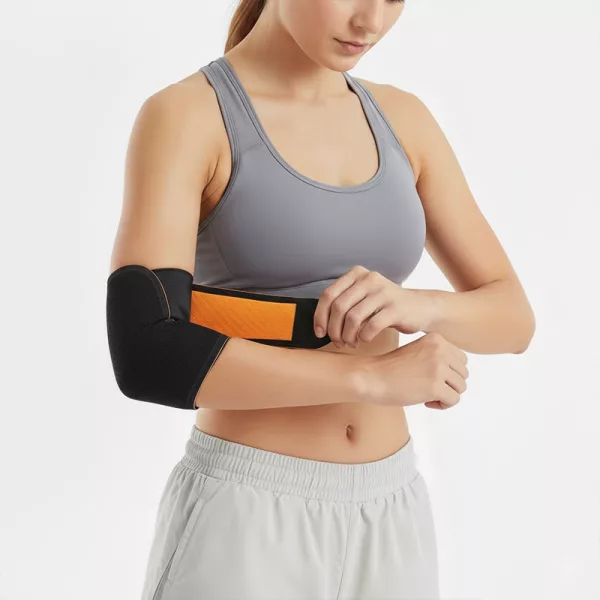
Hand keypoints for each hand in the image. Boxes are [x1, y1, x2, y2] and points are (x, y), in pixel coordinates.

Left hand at [313, 265, 433, 347]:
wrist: (420, 307)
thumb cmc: (385, 306)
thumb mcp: (363, 296)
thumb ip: (343, 302)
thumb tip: (319, 325)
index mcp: (357, 274)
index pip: (328, 295)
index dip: (319, 316)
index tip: (320, 333)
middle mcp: (369, 278)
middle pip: (338, 307)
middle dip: (334, 329)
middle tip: (338, 342)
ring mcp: (383, 292)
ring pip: (353, 318)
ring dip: (348, 336)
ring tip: (351, 343)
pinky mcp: (396, 307)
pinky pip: (370, 326)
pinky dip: (363, 338)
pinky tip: (364, 341)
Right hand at [359, 332, 468, 409]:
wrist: (371, 377)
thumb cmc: (390, 369)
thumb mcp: (417, 353)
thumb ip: (437, 358)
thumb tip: (459, 376)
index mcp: (436, 339)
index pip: (461, 360)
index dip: (449, 373)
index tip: (431, 378)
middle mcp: (440, 350)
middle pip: (463, 374)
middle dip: (449, 385)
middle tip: (430, 389)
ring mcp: (438, 368)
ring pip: (460, 388)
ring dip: (446, 395)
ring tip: (427, 396)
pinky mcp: (435, 386)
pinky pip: (453, 400)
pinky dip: (442, 405)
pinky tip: (425, 402)